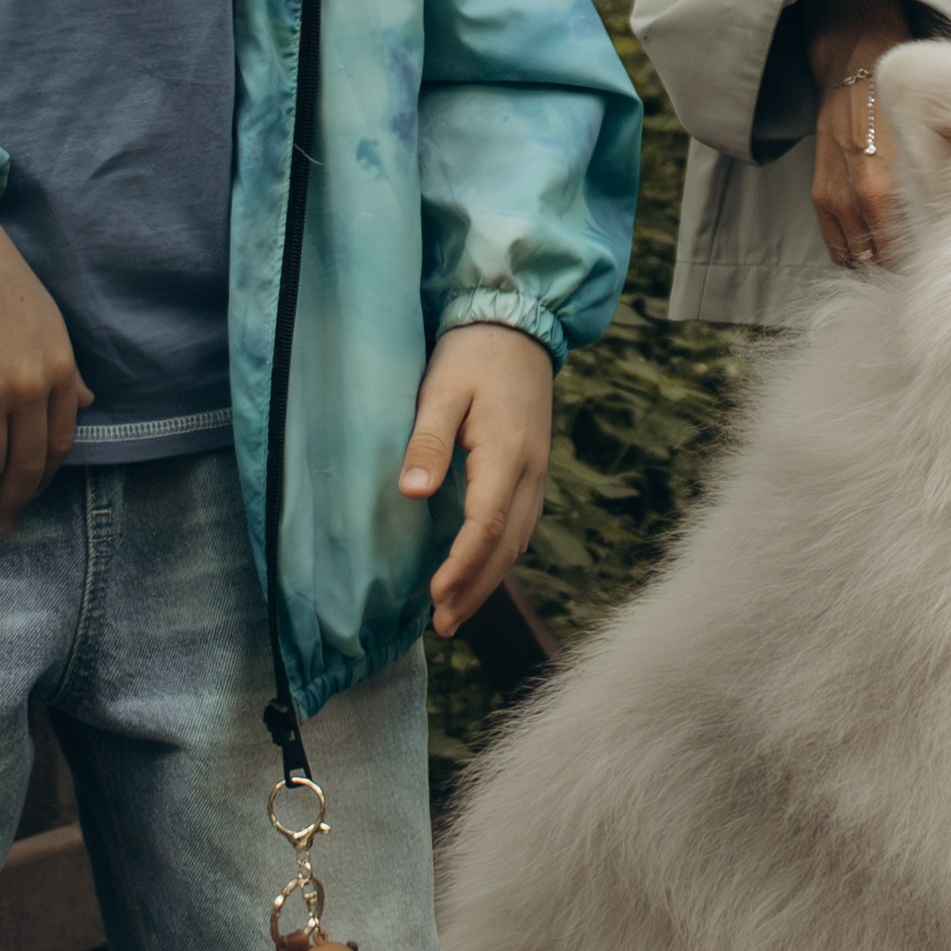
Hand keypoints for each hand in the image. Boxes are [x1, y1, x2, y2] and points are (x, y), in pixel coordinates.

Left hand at [400, 322, 553, 636]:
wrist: (519, 325)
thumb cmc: (473, 354)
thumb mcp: (441, 390)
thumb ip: (427, 441)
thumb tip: (412, 493)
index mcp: (507, 454)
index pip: (485, 526)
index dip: (461, 567)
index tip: (435, 595)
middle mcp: (531, 472)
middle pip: (506, 546)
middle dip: (476, 589)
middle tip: (444, 625)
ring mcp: (538, 474)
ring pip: (518, 542)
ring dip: (489, 579)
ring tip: (456, 611)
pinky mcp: (534, 472)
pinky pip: (521, 526)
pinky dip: (500, 556)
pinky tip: (479, 571)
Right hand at [806, 0, 913, 268]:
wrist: (855, 73)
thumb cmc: (898, 107)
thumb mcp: (925, 144)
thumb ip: (933, 187)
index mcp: (888, 187)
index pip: (908, 250)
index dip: (927, 258)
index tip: (941, 260)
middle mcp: (860, 198)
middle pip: (885, 260)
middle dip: (904, 265)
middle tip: (926, 264)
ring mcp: (837, 200)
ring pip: (860, 259)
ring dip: (879, 263)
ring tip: (899, 259)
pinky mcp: (821, 198)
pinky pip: (837, 249)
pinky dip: (854, 255)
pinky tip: (873, 249)